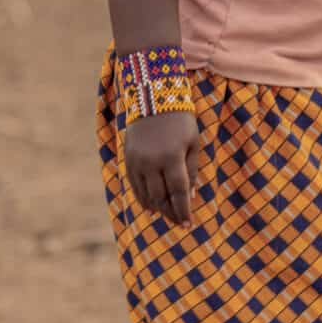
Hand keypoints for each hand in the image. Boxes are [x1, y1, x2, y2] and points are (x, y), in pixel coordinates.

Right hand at [123, 110, 201, 225]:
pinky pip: (134, 185)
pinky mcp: (128, 159)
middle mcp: (152, 162)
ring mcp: (137, 161)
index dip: (184, 209)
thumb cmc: (180, 121)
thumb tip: (190, 196)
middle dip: (171, 212)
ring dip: (158, 208)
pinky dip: (142, 198)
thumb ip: (192, 170)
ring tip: (167, 217)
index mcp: (172, 157)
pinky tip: (151, 208)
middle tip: (179, 224)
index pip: (178, 191)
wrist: (153, 99)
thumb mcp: (193, 142)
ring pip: (146, 193)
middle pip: (161, 196)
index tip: (189, 223)